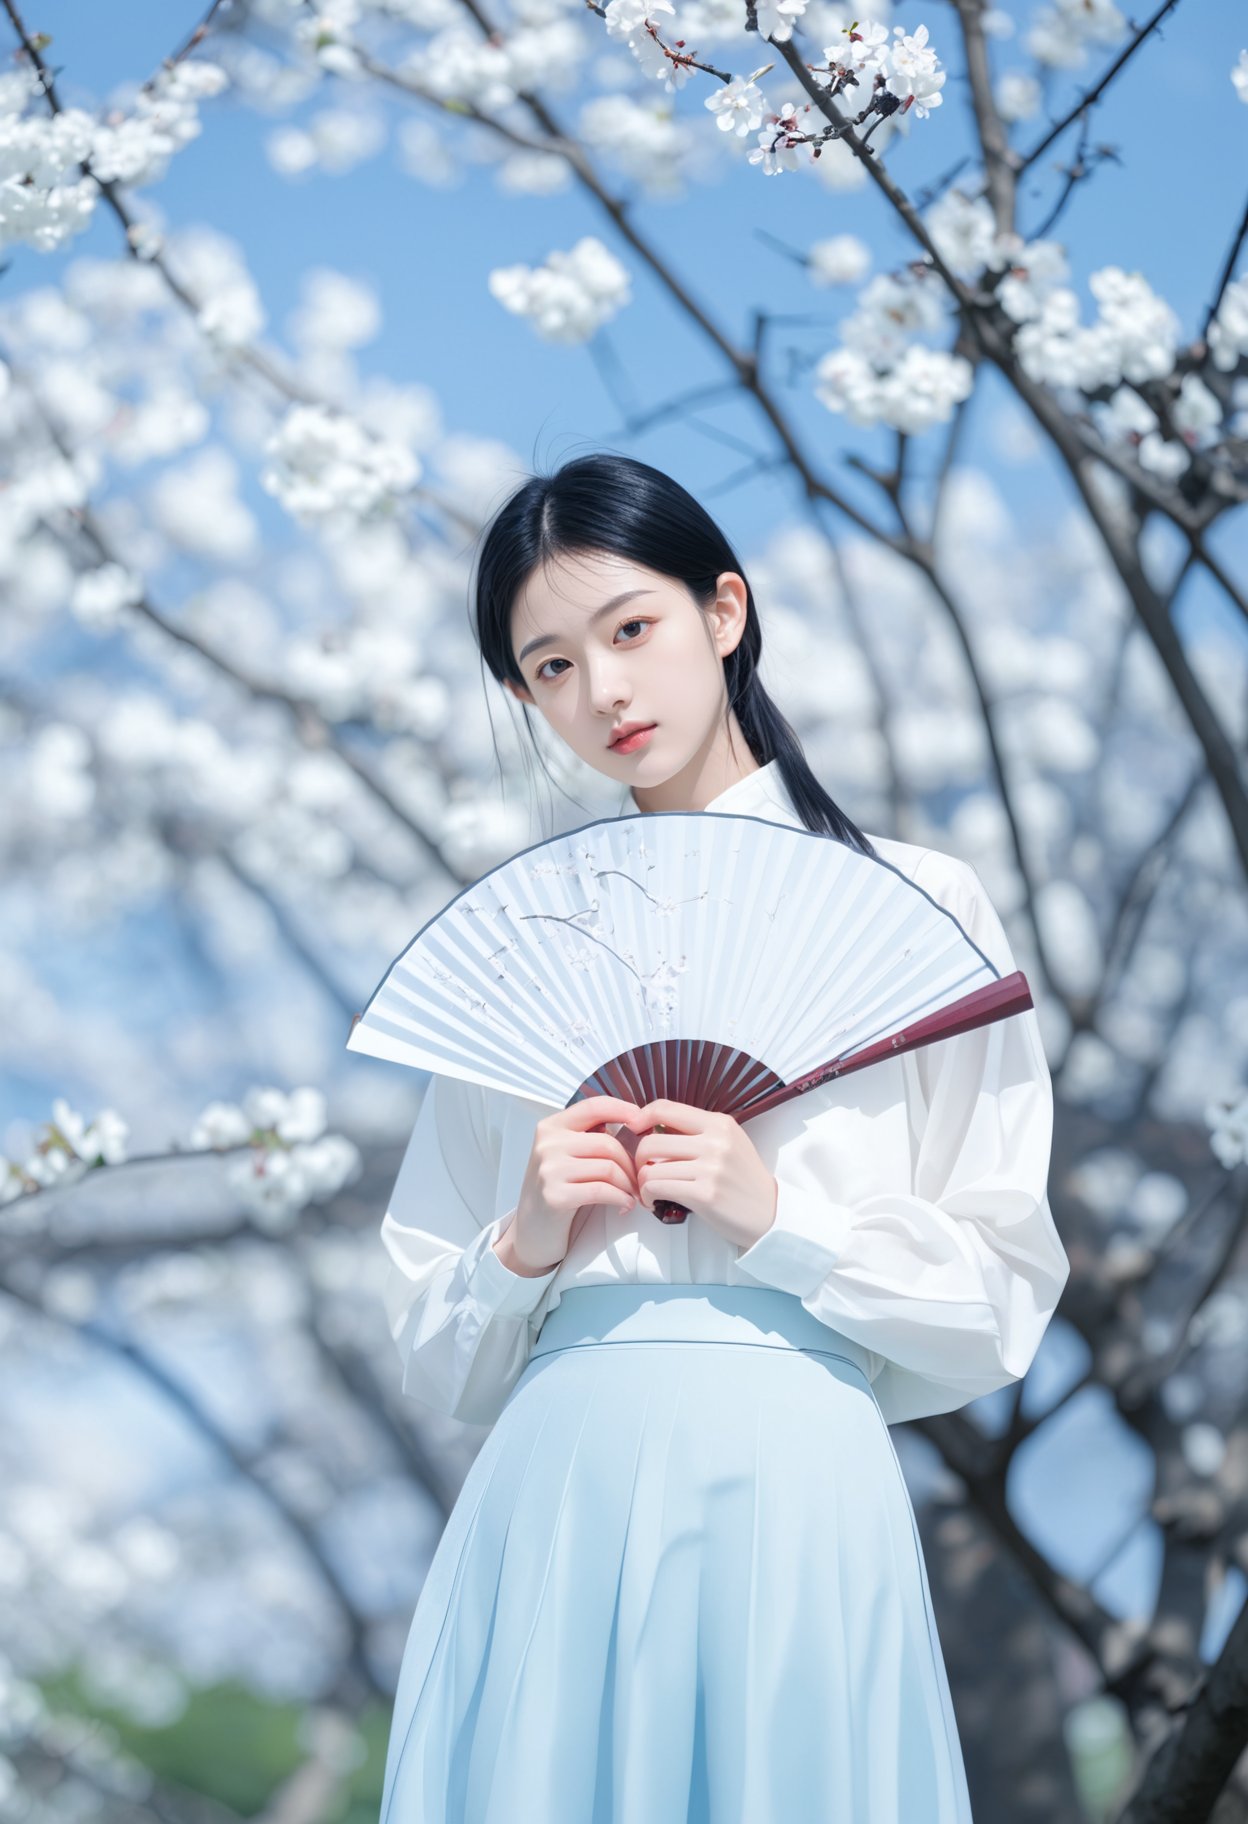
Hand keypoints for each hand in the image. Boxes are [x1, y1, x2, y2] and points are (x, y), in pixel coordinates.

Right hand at [505, 1095, 650, 1273]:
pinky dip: (621, 1199)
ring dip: (628, 1184)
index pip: (594, 1106)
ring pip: (608, 1168)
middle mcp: (547, 1144)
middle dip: (631, 1164)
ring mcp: (549, 1170)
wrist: (531, 1230)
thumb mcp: (565, 1155)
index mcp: (551, 1127)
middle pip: (608, 1144)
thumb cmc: (556, 1190)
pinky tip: (624, 1205)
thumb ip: (589, 1137)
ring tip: (632, 1194)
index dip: (623, 1109)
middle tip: (640, 1179)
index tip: (642, 1121)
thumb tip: (634, 1124)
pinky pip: (602, 1190)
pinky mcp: (555, 1196)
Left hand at [633, 1099, 777, 1250]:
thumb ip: (696, 1132)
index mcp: (719, 1123)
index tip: (634, 1130)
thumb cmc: (742, 1179)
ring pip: (651, 1167)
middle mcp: (715, 1141)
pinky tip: (655, 1201)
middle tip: (644, 1171)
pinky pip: (657, 1187)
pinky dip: (648, 1195)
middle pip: (651, 1141)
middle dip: (639, 1159)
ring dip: (643, 1182)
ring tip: (651, 1190)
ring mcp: (710, 1167)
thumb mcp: (728, 1143)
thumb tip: (653, 1125)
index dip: (641, 1116)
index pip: (666, 1108)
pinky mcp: (704, 1193)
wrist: (769, 1214)